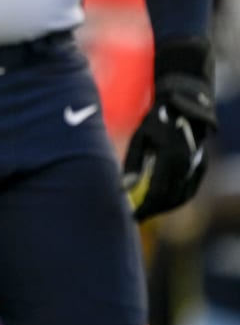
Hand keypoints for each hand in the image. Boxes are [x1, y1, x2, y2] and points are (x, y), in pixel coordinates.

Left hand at [124, 38, 217, 220]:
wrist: (185, 107)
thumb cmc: (157, 120)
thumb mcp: (140, 138)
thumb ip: (132, 163)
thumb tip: (123, 188)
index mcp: (170, 158)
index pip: (157, 192)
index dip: (145, 208)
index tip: (132, 216)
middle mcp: (187, 166)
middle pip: (171, 199)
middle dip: (154, 210)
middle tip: (138, 217)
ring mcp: (197, 167)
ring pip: (183, 197)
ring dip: (165, 207)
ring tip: (148, 211)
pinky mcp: (201, 168)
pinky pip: (189, 190)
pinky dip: (176, 199)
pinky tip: (162, 202)